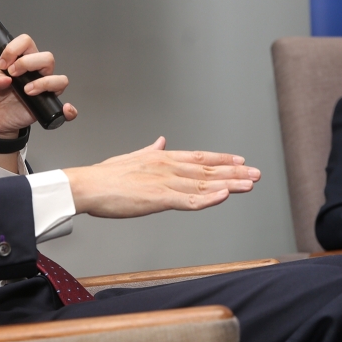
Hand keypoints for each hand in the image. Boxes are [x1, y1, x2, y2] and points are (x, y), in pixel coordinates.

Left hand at [0, 33, 76, 136]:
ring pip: (60, 79)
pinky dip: (68, 109)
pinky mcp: (46, 105)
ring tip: (26, 90)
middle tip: (12, 74)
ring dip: (44, 83)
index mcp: (22, 58)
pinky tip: (64, 109)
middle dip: (28, 63)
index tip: (3, 64)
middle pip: (47, 58)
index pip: (26, 42)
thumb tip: (4, 79)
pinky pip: (65, 107)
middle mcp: (36, 71)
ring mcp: (43, 88)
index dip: (14, 50)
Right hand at [63, 137, 259, 217]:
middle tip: (255, 174)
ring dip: (229, 184)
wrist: (87, 185)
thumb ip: (149, 150)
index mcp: (161, 158)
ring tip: (249, 184)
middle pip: (207, 170)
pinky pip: (188, 200)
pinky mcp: (157, 198)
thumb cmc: (104, 176)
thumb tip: (160, 141)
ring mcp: (164, 182)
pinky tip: (223, 196)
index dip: (221, 159)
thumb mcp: (131, 157)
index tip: (239, 161)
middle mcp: (166, 166)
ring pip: (203, 183)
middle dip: (234, 172)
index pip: (198, 157)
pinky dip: (208, 198)